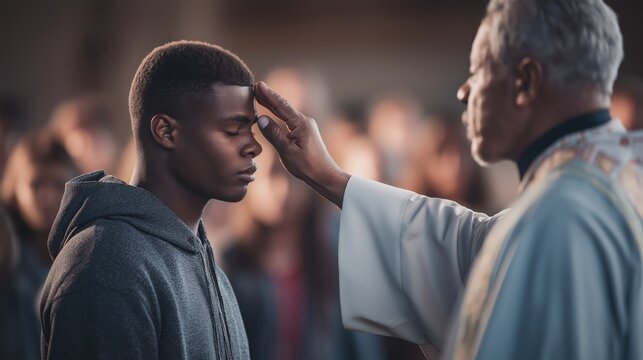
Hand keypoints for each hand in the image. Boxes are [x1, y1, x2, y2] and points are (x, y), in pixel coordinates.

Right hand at [253, 81, 349, 207]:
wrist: (325, 175)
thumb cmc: (307, 165)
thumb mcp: (286, 151)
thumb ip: (273, 134)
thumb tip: (261, 118)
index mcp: (301, 123)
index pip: (281, 105)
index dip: (268, 95)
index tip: (258, 85)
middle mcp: (304, 121)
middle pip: (283, 106)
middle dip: (269, 97)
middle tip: (255, 86)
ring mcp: (306, 126)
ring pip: (286, 112)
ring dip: (272, 105)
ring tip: (260, 95)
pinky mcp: (305, 133)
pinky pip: (289, 120)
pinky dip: (278, 115)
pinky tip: (272, 113)